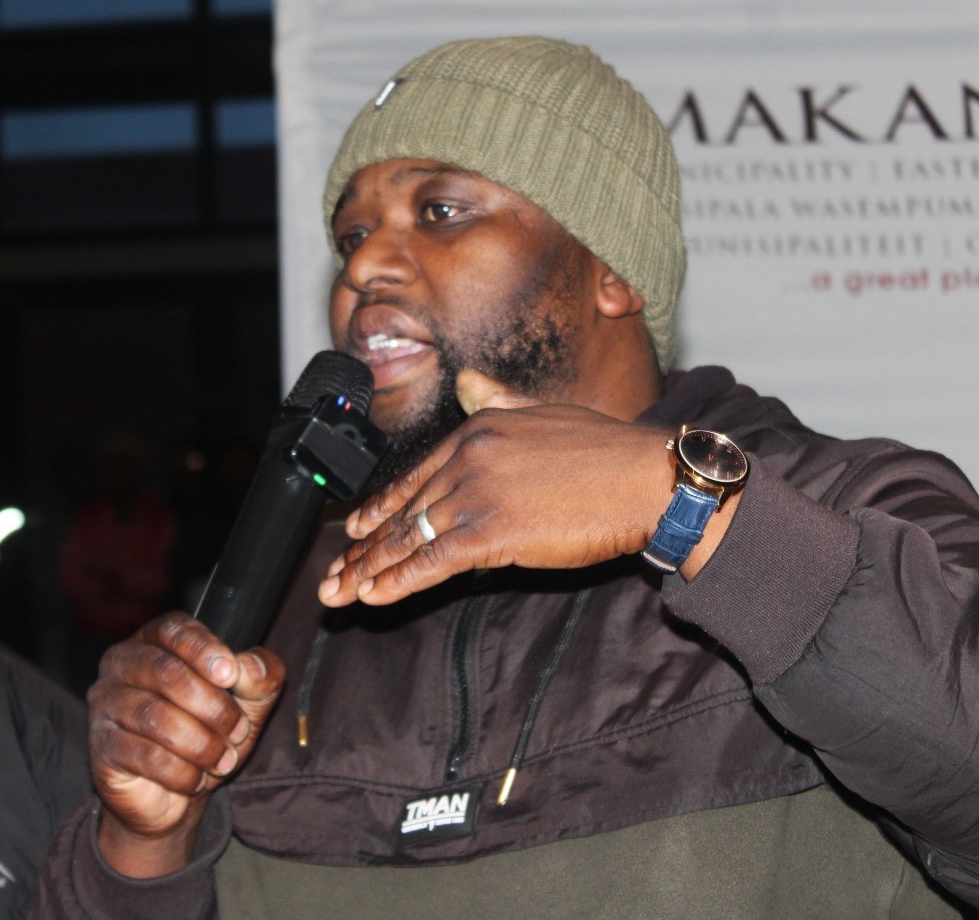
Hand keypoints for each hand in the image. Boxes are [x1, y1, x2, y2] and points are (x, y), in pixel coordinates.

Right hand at [88, 613, 284, 877]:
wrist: (177, 794)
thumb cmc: (209, 732)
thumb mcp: (249, 702)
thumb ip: (261, 676)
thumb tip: (251, 668)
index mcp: (156, 640)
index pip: (174, 630)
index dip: (204, 649)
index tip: (230, 674)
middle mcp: (122, 664)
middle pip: (166, 673)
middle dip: (213, 707)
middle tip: (238, 731)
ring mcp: (107, 704)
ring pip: (156, 717)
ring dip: (202, 744)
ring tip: (223, 761)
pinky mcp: (102, 748)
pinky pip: (145, 756)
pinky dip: (182, 772)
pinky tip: (196, 780)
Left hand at [318, 369, 675, 607]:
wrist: (644, 479)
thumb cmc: (608, 451)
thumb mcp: (545, 411)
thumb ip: (499, 399)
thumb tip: (467, 382)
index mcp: (479, 426)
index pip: (415, 475)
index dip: (381, 509)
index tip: (356, 531)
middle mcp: (468, 456)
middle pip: (404, 511)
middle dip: (364, 549)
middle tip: (334, 575)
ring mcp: (476, 494)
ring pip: (409, 539)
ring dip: (369, 572)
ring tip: (339, 594)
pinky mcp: (490, 532)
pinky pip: (431, 562)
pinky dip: (397, 582)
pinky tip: (373, 597)